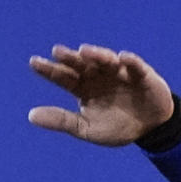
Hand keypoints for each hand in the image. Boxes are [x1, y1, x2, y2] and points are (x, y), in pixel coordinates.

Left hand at [28, 44, 173, 145]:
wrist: (150, 129)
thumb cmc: (117, 127)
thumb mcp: (86, 129)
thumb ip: (61, 120)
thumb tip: (30, 116)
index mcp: (83, 88)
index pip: (63, 77)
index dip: (49, 70)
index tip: (34, 63)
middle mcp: (98, 76)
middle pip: (81, 64)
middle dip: (70, 57)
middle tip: (57, 52)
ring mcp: (118, 72)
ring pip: (105, 59)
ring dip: (96, 55)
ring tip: (85, 53)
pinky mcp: (140, 73)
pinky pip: (134, 65)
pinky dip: (129, 61)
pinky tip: (122, 59)